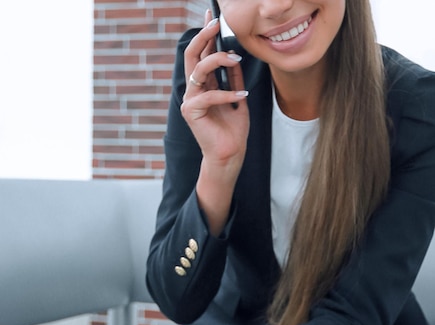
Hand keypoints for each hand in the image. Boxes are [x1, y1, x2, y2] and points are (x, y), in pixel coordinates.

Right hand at [181, 13, 249, 235]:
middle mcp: (193, 90)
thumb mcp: (237, 98)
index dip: (205, 33)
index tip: (212, 15)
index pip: (201, 54)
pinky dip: (227, 93)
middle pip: (192, 55)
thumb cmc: (233, 131)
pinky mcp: (191, 112)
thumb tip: (233, 55)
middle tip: (216, 23)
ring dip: (218, 60)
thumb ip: (233, 78)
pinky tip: (241, 97)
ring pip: (199, 69)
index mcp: (203, 86)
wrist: (230, 155)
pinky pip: (208, 94)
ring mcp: (190, 101)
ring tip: (236, 60)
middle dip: (203, 36)